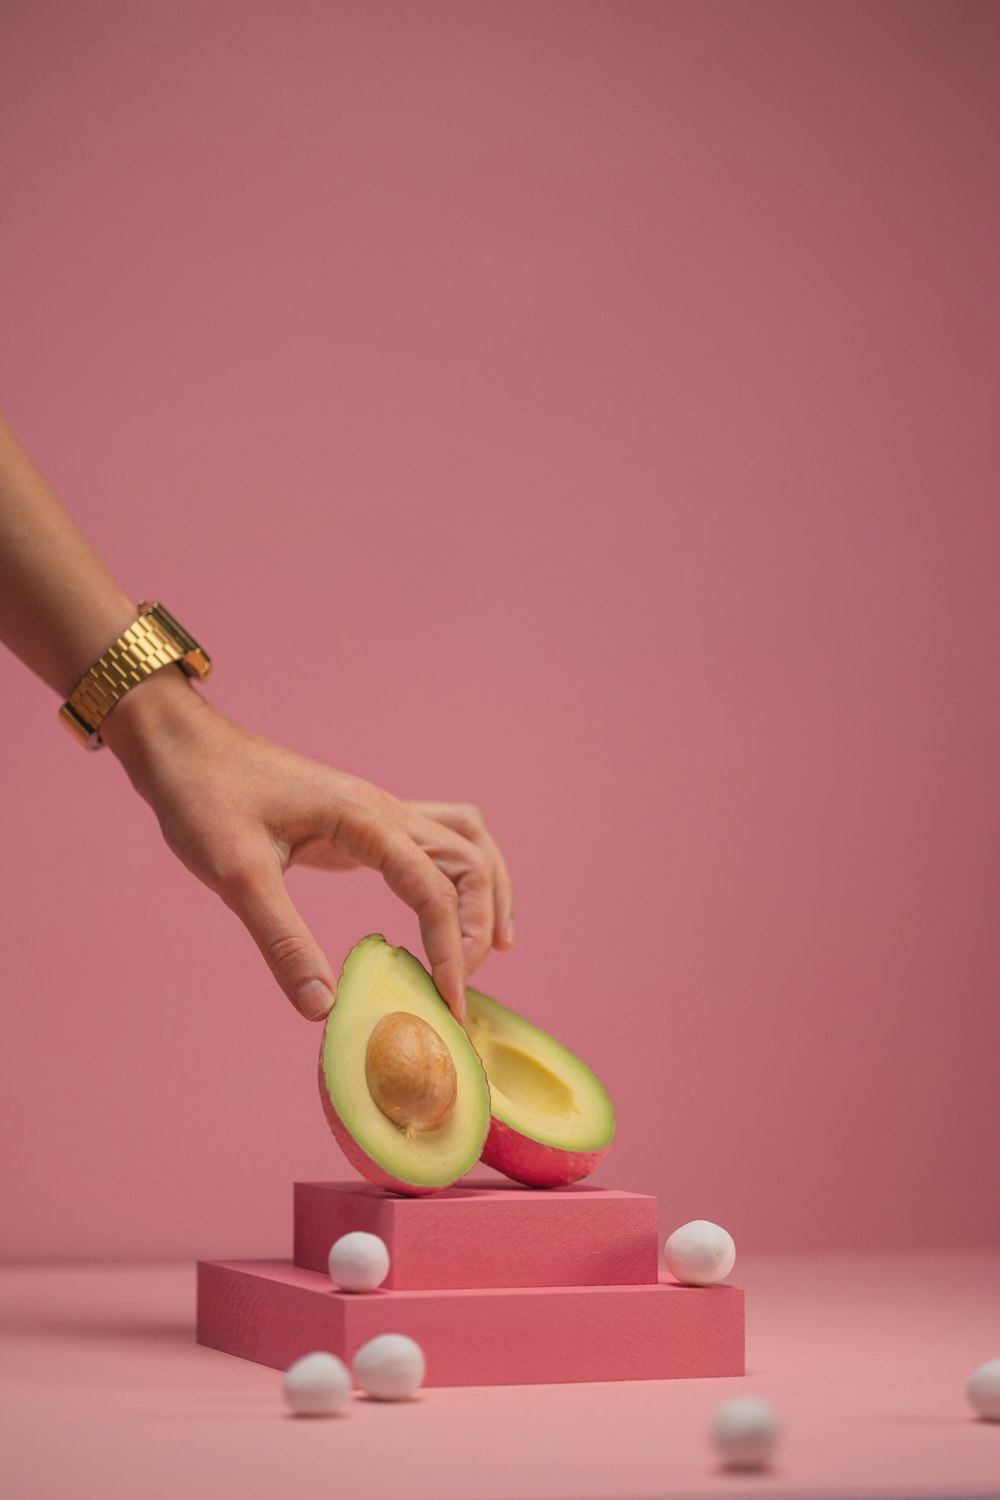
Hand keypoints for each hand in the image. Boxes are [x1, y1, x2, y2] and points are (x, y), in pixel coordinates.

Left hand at [102, 668, 513, 1022]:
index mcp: (362, 819)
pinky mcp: (364, 821)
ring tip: (490, 948)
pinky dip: (462, 874)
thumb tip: (322, 1007)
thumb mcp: (235, 876)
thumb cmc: (205, 798)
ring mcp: (378, 810)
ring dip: (486, 892)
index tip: (447, 1003)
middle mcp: (384, 809)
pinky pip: (440, 839)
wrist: (184, 748)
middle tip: (456, 987)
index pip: (433, 886)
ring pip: (466, 842)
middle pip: (469, 861)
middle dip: (476, 926)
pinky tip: (453, 908)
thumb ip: (282, 941)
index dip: (448, 948)